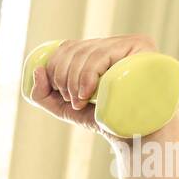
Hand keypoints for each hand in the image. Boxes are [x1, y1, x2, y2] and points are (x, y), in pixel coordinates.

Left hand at [27, 34, 158, 138]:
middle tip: (72, 100)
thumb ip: (44, 94)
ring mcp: (130, 43)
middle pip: (74, 48)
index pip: (68, 47)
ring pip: (87, 52)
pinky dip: (88, 75)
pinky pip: (104, 54)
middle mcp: (114, 44)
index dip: (54, 67)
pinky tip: (88, 94)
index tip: (59, 93)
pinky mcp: (142, 48)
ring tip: (81, 102)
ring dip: (74, 80)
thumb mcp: (67, 108)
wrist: (136, 135)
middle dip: (62, 76)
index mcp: (98, 52)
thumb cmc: (104, 120)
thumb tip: (36, 70)